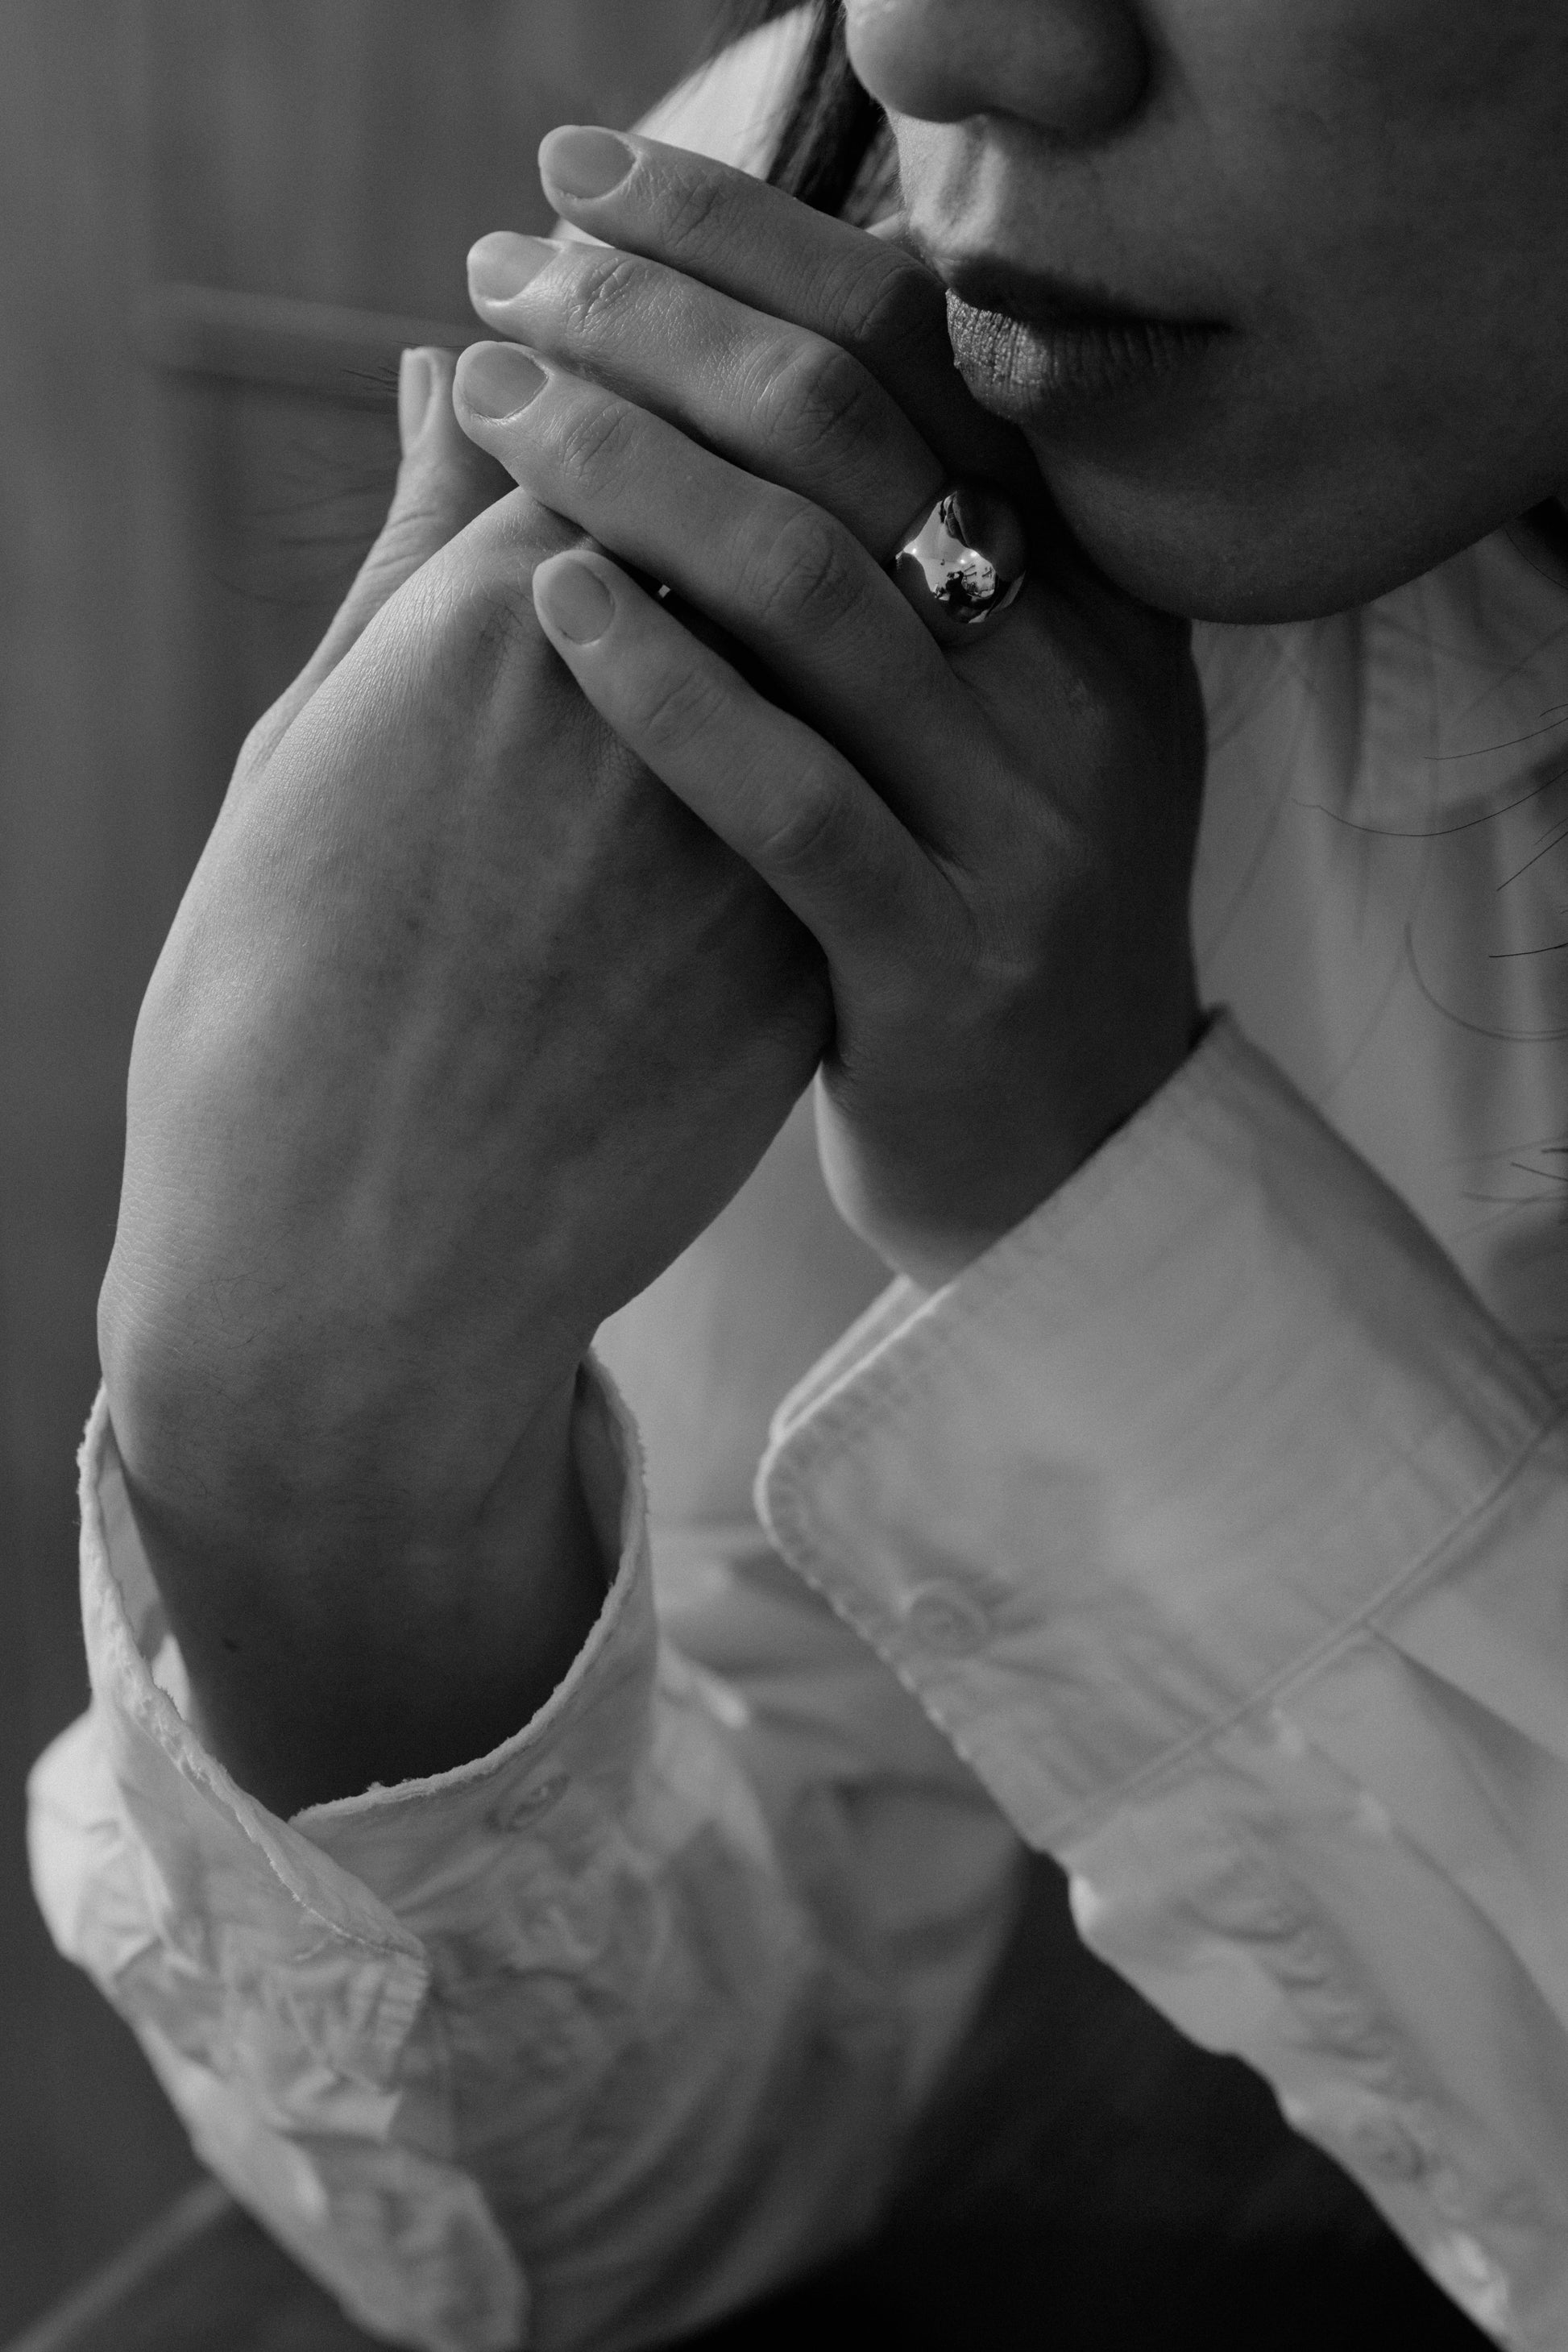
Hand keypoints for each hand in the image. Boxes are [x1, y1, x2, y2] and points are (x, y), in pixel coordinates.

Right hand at [100, 348, 828, 1805]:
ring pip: (852, 633)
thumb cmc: (282, 991)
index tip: (659, 392)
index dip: (655, 380)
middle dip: (771, 447)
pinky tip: (833, 734)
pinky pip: (870, 788)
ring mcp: (744, 829)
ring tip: (793, 604)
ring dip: (842, 585)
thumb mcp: (313, 747)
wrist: (351, 1249)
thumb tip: (444, 390)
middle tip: (756, 463)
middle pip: (772, 491)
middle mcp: (642, 704)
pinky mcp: (806, 947)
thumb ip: (407, 554)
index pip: (633, 418)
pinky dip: (861, 729)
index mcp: (486, 621)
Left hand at [460, 129, 1206, 1289]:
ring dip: (629, 467)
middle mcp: (1087, 688)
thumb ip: (889, 559)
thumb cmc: (971, 921)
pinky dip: (660, 685)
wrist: (1071, 1168)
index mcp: (1100, 597)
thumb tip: (706, 359)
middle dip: (660, 322)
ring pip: (820, 595)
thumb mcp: (986, 724)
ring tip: (491, 398)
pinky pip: (790, 799)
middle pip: (862, 434)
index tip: (588, 181)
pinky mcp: (944, 965)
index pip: (932, 346)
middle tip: (502, 272)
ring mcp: (1026, 831)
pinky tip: (545, 601)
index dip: (750, 239)